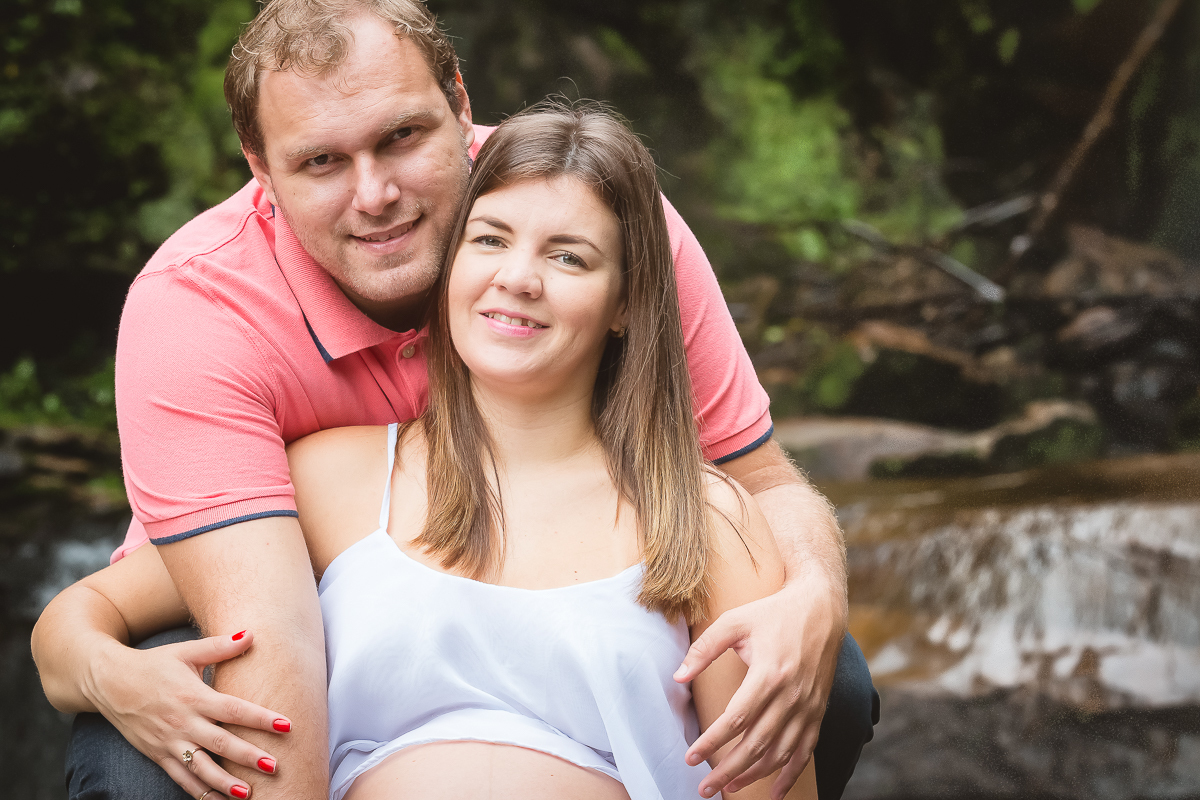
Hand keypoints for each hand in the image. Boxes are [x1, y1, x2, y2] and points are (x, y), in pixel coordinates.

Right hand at [84, 630, 290, 798]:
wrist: (108, 683)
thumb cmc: (152, 665)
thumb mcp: (186, 652)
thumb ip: (220, 646)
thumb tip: (253, 633)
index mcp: (193, 696)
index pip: (233, 710)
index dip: (260, 718)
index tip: (285, 725)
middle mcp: (182, 722)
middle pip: (221, 743)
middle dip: (248, 756)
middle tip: (274, 766)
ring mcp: (169, 742)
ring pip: (200, 768)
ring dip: (224, 783)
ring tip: (248, 793)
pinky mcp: (158, 755)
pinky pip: (180, 778)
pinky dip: (199, 792)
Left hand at [675, 575, 845, 798]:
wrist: (821, 609)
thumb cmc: (773, 613)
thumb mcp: (734, 621)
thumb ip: (704, 649)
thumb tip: (677, 676)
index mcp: (769, 674)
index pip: (736, 720)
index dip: (712, 742)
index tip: (691, 757)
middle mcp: (791, 695)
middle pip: (756, 744)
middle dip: (728, 769)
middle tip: (704, 787)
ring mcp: (807, 707)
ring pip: (780, 753)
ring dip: (753, 775)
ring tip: (728, 787)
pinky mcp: (817, 711)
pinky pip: (805, 751)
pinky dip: (789, 775)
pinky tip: (772, 791)